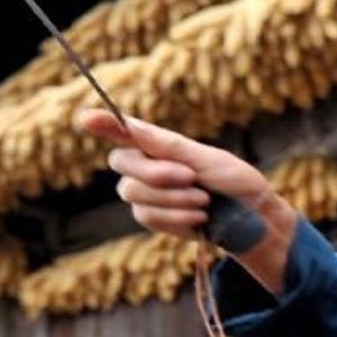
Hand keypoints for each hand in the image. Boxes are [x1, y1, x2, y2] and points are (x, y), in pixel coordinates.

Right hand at [75, 108, 297, 294]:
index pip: (122, 130)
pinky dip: (177, 216)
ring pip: (134, 193)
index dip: (103, 123)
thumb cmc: (232, 181)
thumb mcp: (204, 157)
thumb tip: (126, 123)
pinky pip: (147, 216)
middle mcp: (143, 166)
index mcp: (157, 144)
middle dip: (158, 173)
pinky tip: (199, 216)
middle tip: (192, 177)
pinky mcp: (152, 218)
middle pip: (122, 164)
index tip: (86, 118)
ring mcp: (145, 193)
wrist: (249, 218)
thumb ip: (164, 144)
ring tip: (204, 199)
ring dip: (175, 198)